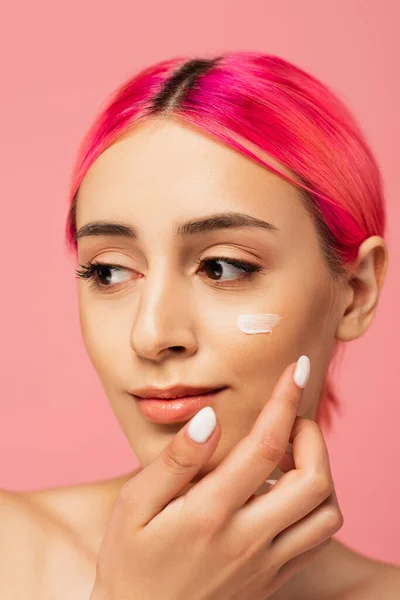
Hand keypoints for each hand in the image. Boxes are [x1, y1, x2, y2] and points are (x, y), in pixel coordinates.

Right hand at [90, 356, 342, 599]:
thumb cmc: (130, 560)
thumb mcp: (134, 506)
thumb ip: (175, 461)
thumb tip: (210, 417)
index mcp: (210, 512)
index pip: (265, 445)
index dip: (285, 401)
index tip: (295, 371)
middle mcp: (248, 539)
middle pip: (314, 479)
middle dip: (313, 435)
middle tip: (290, 419)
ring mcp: (266, 564)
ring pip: (326, 512)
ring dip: (321, 472)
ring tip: (292, 454)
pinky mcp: (273, 579)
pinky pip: (317, 540)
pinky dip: (316, 505)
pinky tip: (287, 492)